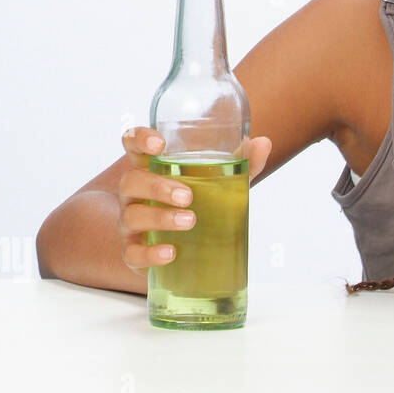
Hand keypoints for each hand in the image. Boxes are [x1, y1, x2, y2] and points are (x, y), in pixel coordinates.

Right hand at [116, 127, 272, 275]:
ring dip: (160, 218)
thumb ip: (241, 162)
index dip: (139, 139)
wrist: (180, 246)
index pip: (133, 144)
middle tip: (187, 196)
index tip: (159, 144)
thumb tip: (263, 143)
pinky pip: (132, 253)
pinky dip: (150, 254)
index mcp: (152, 167)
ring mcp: (130, 222)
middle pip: (131, 181)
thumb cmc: (198, 202)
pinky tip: (170, 253)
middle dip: (157, 186)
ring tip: (189, 221)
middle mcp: (135, 193)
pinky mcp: (133, 251)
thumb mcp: (220, 180)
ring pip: (132, 216)